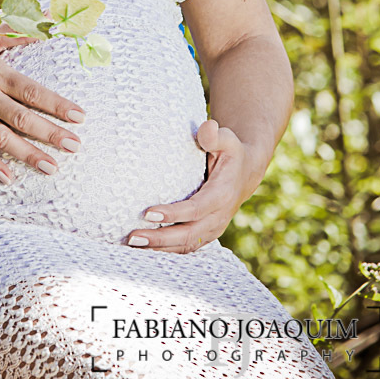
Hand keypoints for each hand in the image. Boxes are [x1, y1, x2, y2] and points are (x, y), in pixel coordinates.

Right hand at [0, 29, 85, 184]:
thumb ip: (22, 31)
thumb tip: (51, 18)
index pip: (33, 92)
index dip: (57, 105)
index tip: (79, 116)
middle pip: (22, 118)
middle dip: (50, 133)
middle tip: (74, 146)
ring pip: (1, 138)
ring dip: (27, 154)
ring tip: (51, 168)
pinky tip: (9, 177)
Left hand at [126, 119, 258, 252]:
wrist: (245, 171)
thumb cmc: (231, 152)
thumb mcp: (227, 139)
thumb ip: (215, 135)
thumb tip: (207, 128)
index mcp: (222, 195)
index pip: (195, 209)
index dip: (173, 213)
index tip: (148, 213)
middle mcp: (219, 217)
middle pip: (188, 234)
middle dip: (160, 238)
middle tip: (133, 236)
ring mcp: (213, 228)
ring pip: (186, 245)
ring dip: (160, 248)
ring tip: (133, 244)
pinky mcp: (206, 233)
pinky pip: (186, 246)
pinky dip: (167, 251)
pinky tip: (146, 248)